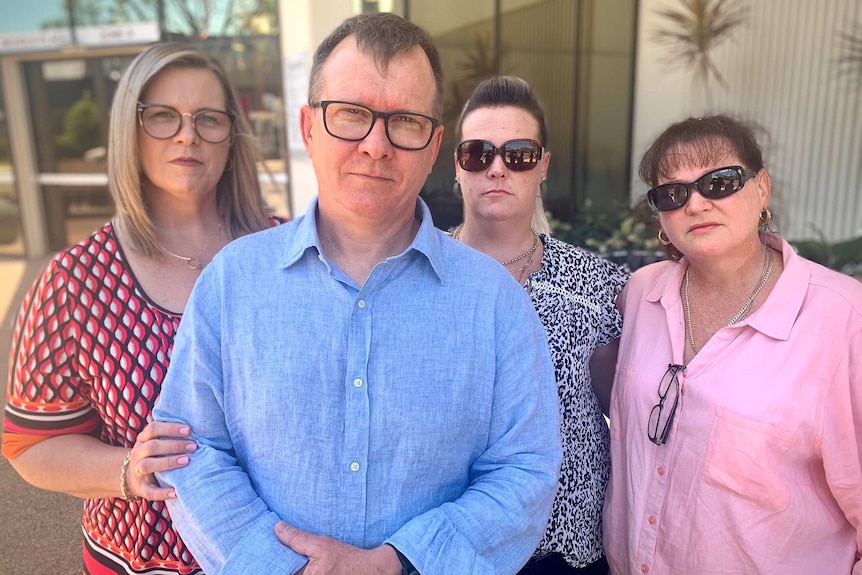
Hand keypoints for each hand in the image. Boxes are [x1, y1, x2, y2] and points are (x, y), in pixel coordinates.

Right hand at [126, 421, 195, 500]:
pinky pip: (150, 491)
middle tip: (194, 446)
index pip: (153, 428)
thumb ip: (171, 435)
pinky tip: (176, 492)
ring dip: (168, 462)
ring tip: (187, 461)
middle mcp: (138, 453)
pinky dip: (163, 493)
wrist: (133, 477)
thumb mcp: (157, 441)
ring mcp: (137, 471)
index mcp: (143, 439)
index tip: (189, 430)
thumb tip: (199, 427)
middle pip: (152, 447)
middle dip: (174, 445)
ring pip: (148, 465)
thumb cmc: (155, 454)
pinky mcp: (140, 488)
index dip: (171, 428)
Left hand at [274, 522, 401, 574]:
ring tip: (302, 561)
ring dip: (295, 569)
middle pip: (290, 573)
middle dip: (286, 566)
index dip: (275, 564)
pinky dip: (305, 572)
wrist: (373, 571)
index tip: (270, 556)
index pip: (281, 571)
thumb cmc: (348, 559)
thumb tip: (278, 528)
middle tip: (286, 556)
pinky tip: (308, 566)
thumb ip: (298, 539)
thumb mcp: (321, 545)